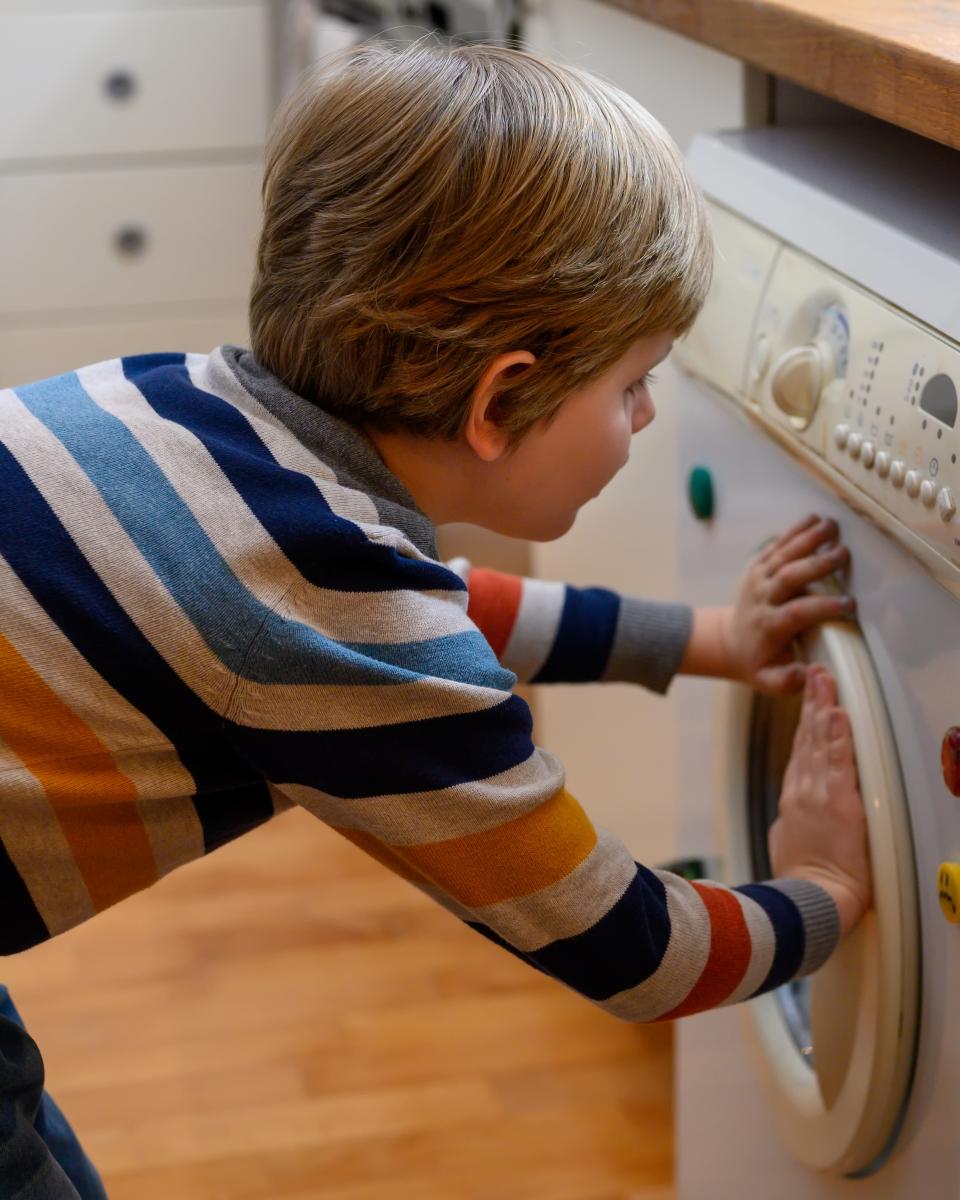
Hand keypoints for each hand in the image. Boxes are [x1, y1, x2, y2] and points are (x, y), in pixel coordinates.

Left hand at [720, 513, 854, 694]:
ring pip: (782, 555)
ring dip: (807, 540)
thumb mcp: (769, 681)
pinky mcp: (758, 566)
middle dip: (816, 565)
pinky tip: (814, 519)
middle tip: (844, 554)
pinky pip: (776, 546)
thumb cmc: (757, 663)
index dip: (822, 607)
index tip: (849, 604)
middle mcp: (762, 598)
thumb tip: (811, 674)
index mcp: (769, 626)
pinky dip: (794, 531)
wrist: (728, 641)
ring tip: (833, 527)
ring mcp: (758, 579)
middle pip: (789, 577)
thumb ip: (788, 682)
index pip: (796, 613)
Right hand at [769, 665, 871, 935]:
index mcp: (793, 797)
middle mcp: (803, 789)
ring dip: (824, 707)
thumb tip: (793, 811)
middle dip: (812, 701)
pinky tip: (837, 713)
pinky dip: (838, 736)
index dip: (804, 719)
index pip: (800, 749)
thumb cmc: (801, 877)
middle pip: (808, 736)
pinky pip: (839, 762)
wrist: (809, 897)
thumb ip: (792, 817)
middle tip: (816, 672)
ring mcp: (818, 793)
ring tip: (825, 681)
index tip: (809, 696)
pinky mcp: (837, 802)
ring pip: (821, 742)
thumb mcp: (786, 839)